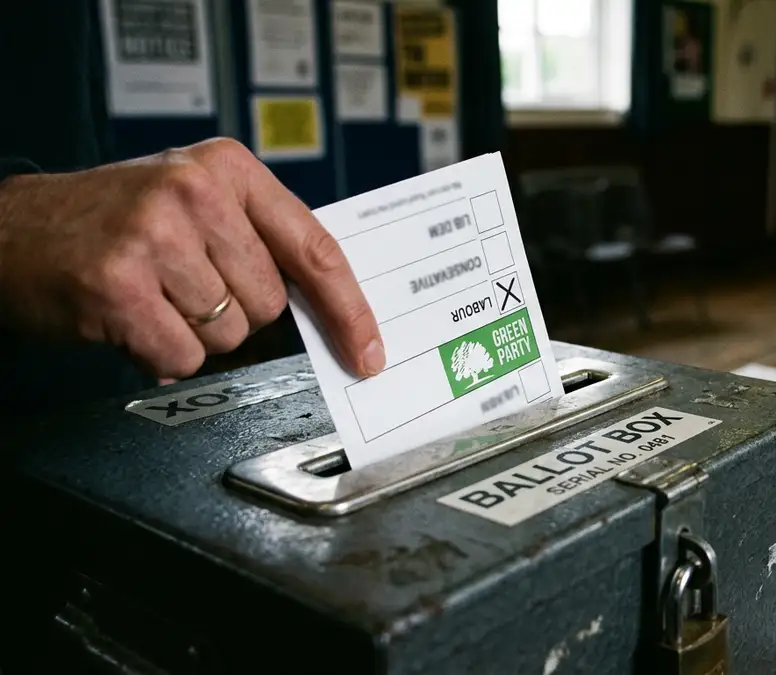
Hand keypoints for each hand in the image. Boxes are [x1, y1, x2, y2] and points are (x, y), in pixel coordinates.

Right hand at [0, 138, 382, 378]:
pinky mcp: (121, 284)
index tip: (368, 350)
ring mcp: (156, 235)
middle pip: (271, 303)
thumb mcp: (193, 201)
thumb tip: (328, 309)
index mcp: (228, 168)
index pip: (315, 247)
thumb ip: (257, 239)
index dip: (348, 307)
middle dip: (236, 314)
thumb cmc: (113, 221)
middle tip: (183, 286)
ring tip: (152, 296)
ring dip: (194, 334)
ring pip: (231, 335)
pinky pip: (183, 355)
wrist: (11, 228)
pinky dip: (160, 353)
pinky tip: (130, 318)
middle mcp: (197, 192)